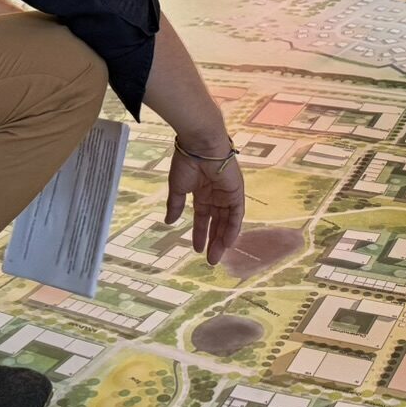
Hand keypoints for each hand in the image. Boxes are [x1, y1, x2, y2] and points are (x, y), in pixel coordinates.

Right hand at [166, 140, 245, 264]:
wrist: (199, 146)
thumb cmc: (187, 162)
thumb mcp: (178, 188)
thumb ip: (175, 206)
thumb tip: (168, 222)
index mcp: (202, 192)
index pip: (203, 217)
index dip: (199, 232)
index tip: (195, 249)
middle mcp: (216, 194)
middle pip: (217, 222)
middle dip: (213, 241)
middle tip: (210, 260)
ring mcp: (227, 193)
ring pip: (227, 221)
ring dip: (223, 239)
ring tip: (216, 256)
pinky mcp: (236, 191)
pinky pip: (237, 214)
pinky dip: (233, 228)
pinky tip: (228, 242)